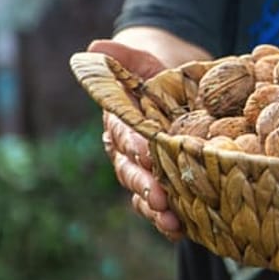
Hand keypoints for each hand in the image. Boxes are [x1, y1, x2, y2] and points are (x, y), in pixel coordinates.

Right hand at [91, 39, 181, 240]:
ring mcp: (143, 169)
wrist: (177, 89)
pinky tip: (183, 230)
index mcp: (119, 120)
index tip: (146, 150)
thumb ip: (123, 56)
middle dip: (143, 185)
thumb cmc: (157, 72)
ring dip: (154, 210)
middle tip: (159, 197)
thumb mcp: (143, 58)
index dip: (133, 143)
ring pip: (142, 194)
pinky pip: (161, 206)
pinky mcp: (163, 183)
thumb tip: (95, 49)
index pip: (123, 134)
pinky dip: (169, 221)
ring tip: (171, 221)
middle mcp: (126, 150)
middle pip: (129, 171)